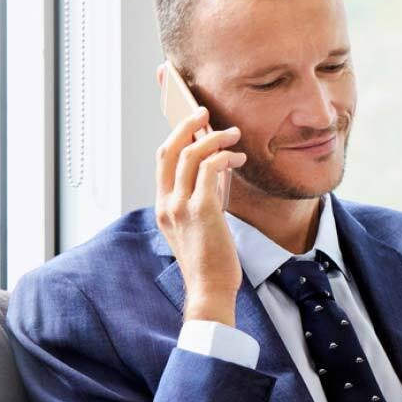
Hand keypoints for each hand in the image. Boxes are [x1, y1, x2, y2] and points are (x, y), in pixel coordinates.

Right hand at [155, 100, 246, 324]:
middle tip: (204, 111)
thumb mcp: (197, 227)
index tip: (191, 122)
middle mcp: (166, 203)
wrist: (210, 289)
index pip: (162, 161)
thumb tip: (218, 170)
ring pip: (190, 155)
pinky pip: (210, 169)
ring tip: (233, 134)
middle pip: (168, 150)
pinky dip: (224, 157)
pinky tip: (238, 159)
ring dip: (213, 138)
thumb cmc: (210, 261)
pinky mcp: (201, 210)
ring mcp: (180, 206)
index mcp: (162, 206)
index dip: (175, 136)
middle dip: (186, 125)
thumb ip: (200, 199)